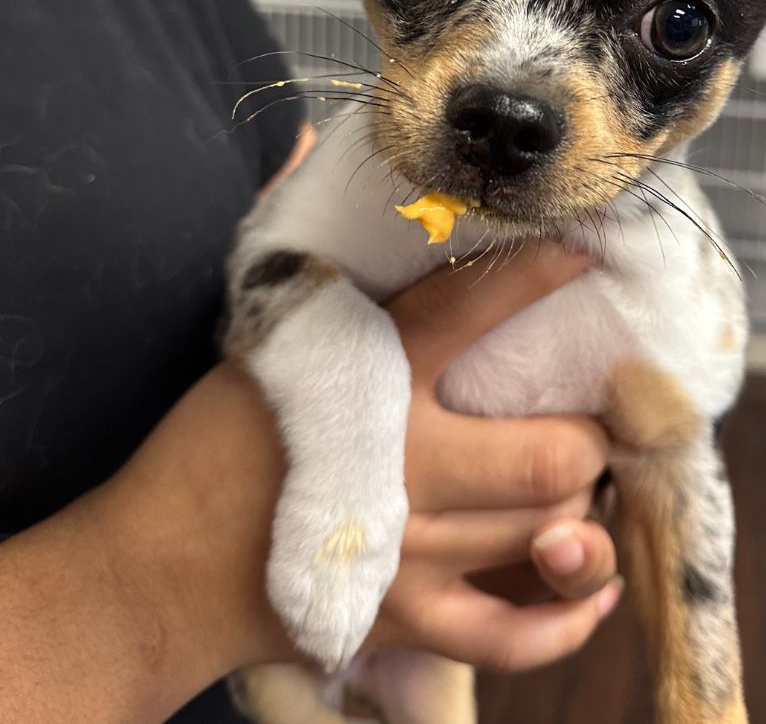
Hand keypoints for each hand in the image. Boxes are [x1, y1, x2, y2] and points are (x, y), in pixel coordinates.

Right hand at [7, 240, 619, 723]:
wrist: (159, 564)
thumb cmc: (217, 440)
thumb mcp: (264, 337)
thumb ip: (314, 259)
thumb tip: (320, 148)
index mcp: (370, 378)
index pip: (471, 306)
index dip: (538, 272)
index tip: (583, 249)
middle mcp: (406, 464)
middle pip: (552, 453)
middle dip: (590, 437)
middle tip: (587, 419)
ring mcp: (411, 552)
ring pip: (545, 530)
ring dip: (578, 505)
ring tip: (577, 482)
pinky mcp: (403, 619)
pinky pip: (507, 633)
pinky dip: (561, 620)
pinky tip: (588, 587)